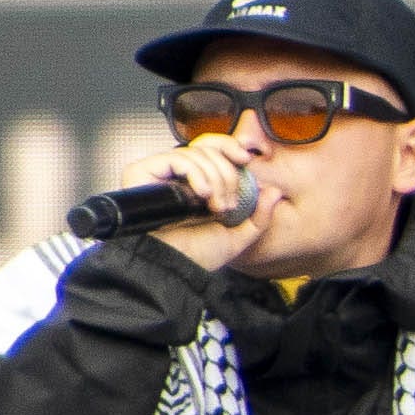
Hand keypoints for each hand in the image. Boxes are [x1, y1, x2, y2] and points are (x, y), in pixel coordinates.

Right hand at [147, 130, 291, 267]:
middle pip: (206, 148)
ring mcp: (157, 173)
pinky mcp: (141, 172)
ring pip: (195, 154)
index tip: (246, 160)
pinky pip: (177, 158)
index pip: (210, 148)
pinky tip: (201, 195)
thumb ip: (259, 217)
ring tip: (215, 207)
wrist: (174, 268)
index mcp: (194, 185)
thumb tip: (274, 191)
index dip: (229, 147)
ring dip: (214, 179)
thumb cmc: (196, 257)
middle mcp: (174, 177)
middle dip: (226, 175)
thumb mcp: (237, 237)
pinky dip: (197, 174)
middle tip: (227, 204)